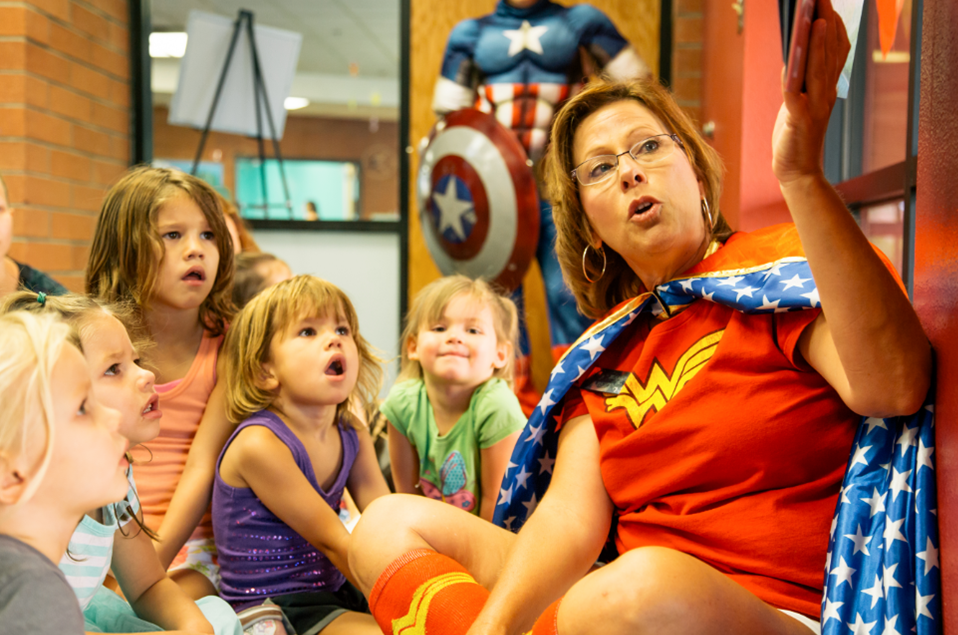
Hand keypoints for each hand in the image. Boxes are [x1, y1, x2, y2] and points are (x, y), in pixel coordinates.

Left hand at [771, 0, 850, 185]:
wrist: (797, 171)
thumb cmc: (796, 136)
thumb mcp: (798, 102)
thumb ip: (799, 80)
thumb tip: (793, 56)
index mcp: (827, 89)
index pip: (837, 52)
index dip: (835, 27)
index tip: (828, 5)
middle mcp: (826, 94)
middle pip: (830, 54)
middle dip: (827, 24)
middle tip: (822, 0)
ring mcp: (815, 107)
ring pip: (818, 70)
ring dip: (818, 43)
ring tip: (816, 19)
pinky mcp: (799, 120)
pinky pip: (797, 94)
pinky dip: (796, 75)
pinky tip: (792, 58)